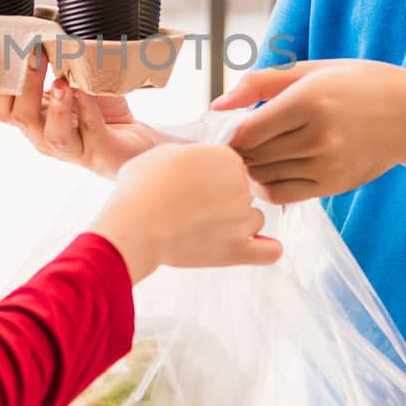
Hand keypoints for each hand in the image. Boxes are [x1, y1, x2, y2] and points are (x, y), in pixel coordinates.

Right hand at [0, 51, 162, 176]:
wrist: (135, 139)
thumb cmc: (101, 109)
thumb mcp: (75, 82)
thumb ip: (58, 62)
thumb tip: (47, 25)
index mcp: (35, 119)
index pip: (2, 109)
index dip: (0, 84)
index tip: (12, 52)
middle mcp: (46, 137)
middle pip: (22, 118)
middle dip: (27, 85)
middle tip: (37, 56)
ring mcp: (73, 149)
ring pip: (54, 136)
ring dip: (57, 106)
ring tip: (62, 83)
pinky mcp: (101, 153)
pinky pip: (90, 133)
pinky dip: (87, 109)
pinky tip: (87, 92)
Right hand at [89, 143, 283, 282]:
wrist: (135, 226)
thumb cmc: (141, 189)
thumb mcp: (162, 154)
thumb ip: (189, 154)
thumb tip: (194, 161)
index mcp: (226, 158)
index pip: (231, 165)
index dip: (213, 175)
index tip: (196, 185)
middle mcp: (241, 186)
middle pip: (244, 191)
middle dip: (223, 199)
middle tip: (194, 209)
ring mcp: (241, 219)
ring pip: (255, 219)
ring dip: (238, 224)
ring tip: (208, 230)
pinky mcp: (237, 250)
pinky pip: (270, 251)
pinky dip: (265, 249)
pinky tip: (251, 247)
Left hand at [212, 60, 405, 203]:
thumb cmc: (357, 84)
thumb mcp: (310, 71)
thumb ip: (258, 84)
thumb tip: (215, 107)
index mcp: (309, 101)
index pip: (247, 132)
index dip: (228, 133)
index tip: (226, 128)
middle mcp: (318, 137)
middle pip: (253, 156)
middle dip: (236, 152)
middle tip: (232, 144)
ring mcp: (327, 165)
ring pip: (264, 177)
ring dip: (249, 169)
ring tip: (251, 155)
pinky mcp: (333, 185)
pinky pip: (282, 194)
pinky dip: (265, 186)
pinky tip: (267, 171)